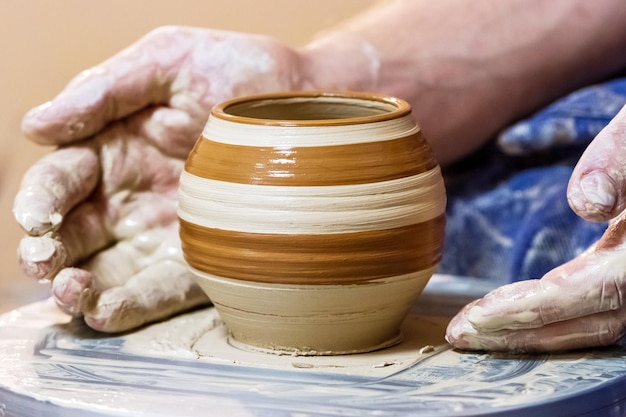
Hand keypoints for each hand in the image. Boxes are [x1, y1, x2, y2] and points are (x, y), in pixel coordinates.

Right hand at [13, 26, 306, 331]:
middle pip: (73, 233)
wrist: (306, 105)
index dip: (41, 199)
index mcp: (115, 150)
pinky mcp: (202, 260)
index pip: (62, 179)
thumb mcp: (169, 62)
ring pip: (107, 270)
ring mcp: (165, 232)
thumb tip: (35, 126)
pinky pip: (162, 288)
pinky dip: (133, 304)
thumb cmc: (238, 73)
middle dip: (48, 252)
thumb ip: (103, 91)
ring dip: (82, 288)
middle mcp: (131, 198)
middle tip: (44, 262)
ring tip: (74, 293)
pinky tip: (108, 311)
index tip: (37, 216)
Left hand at [446, 104, 625, 351]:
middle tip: (460, 335)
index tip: (477, 317)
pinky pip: (590, 309)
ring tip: (475, 330)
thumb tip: (588, 205)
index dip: (532, 310)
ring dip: (530, 331)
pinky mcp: (623, 272)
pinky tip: (509, 311)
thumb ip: (619, 159)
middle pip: (588, 323)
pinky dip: (547, 317)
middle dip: (519, 331)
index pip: (591, 293)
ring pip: (591, 325)